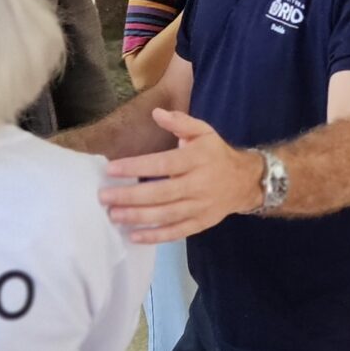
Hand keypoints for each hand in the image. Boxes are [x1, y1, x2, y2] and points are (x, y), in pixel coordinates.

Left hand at [99, 109, 261, 243]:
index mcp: (197, 159)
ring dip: (138, 217)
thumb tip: (156, 113)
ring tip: (113, 215)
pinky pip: (177, 232)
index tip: (111, 169)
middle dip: (130, 196)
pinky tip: (134, 236)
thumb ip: (180, 122)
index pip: (163, 165)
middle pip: (161, 193)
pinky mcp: (201, 223)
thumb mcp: (204, 131)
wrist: (245, 181)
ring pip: (166, 215)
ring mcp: (200, 207)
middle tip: (104, 197)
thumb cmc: (216, 154)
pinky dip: (156, 237)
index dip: (137, 167)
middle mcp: (198, 184)